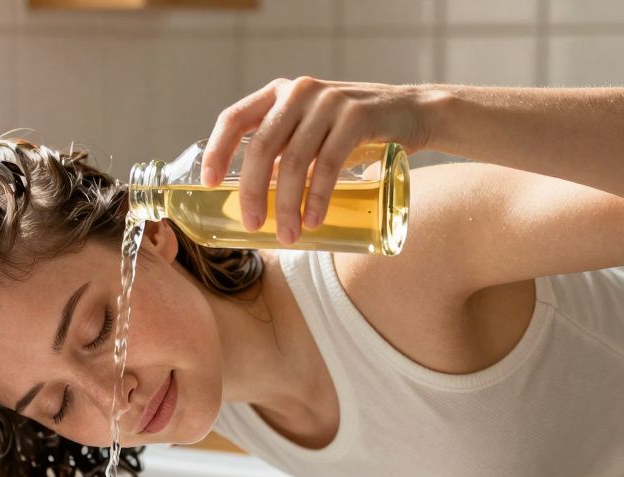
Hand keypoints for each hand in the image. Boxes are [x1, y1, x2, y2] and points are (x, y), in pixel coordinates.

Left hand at [200, 77, 433, 244]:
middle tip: (254, 225)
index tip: (209, 184)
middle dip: (253, 192)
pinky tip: (313, 220)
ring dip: (287, 205)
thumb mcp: (311, 131)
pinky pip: (326, 164)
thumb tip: (254, 198)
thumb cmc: (354, 132)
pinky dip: (316, 197)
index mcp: (278, 94)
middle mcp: (298, 92)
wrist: (414, 113)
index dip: (217, 151)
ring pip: (293, 161)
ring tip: (289, 235)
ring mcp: (327, 102)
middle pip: (261, 147)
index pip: (234, 118)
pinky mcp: (356, 116)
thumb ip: (284, 150)